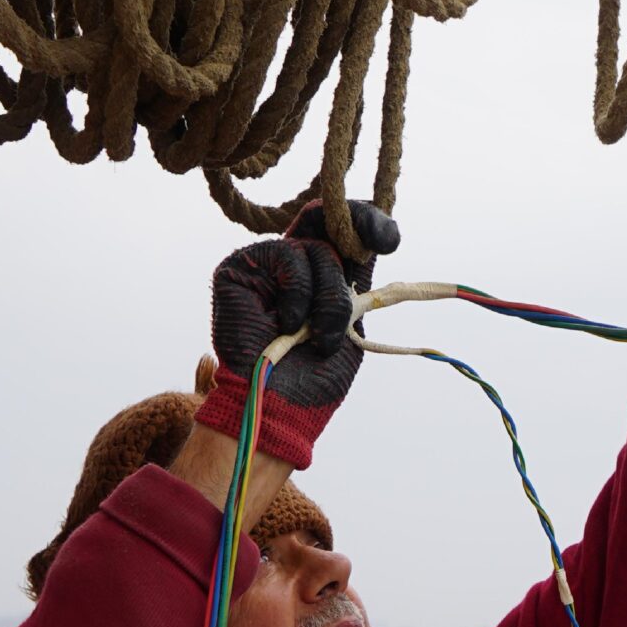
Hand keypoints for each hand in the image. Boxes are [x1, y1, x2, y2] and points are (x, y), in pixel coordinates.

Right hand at [196, 201, 400, 469]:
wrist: (281, 408)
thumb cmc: (314, 378)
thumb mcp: (350, 324)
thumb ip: (357, 282)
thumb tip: (378, 239)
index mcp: (321, 278)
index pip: (342, 235)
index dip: (367, 223)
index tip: (389, 239)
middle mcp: (293, 265)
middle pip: (324, 218)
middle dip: (357, 225)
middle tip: (380, 240)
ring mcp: (264, 264)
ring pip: (315, 249)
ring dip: (329, 296)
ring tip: (319, 336)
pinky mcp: (237, 268)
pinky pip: (284, 255)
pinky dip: (298, 293)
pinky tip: (288, 324)